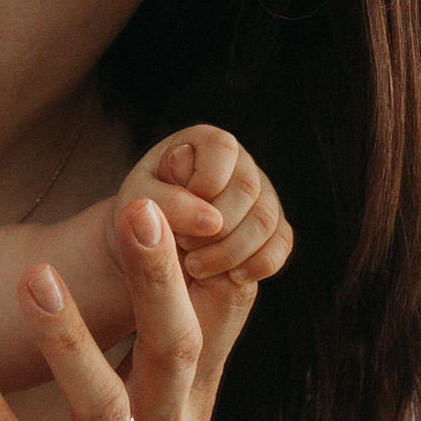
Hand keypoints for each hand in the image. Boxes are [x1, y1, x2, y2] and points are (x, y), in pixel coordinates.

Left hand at [0, 204, 258, 420]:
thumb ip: (204, 357)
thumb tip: (238, 274)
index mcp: (184, 418)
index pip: (201, 328)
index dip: (192, 266)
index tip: (177, 198)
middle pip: (169, 352)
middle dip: (155, 281)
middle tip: (135, 210)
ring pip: (101, 407)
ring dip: (69, 341)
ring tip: (33, 278)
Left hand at [116, 124, 290, 282]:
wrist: (153, 246)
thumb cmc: (142, 213)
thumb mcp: (140, 202)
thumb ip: (168, 203)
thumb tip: (212, 221)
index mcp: (205, 143)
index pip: (222, 148)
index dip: (203, 184)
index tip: (177, 213)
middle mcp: (240, 163)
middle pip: (248, 188)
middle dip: (215, 226)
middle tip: (184, 247)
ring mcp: (262, 194)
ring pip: (266, 219)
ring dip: (231, 250)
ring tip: (196, 267)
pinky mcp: (273, 227)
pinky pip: (281, 243)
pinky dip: (258, 264)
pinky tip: (231, 277)